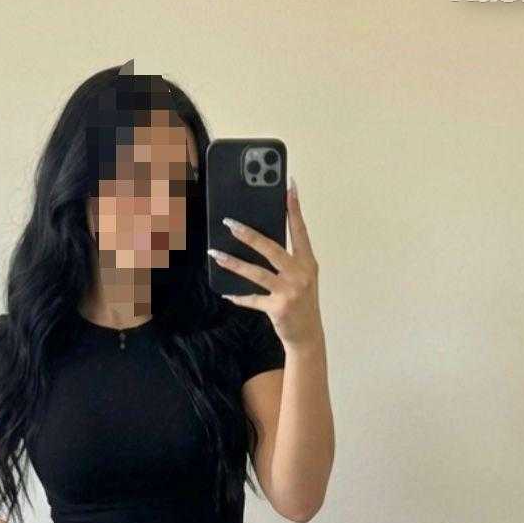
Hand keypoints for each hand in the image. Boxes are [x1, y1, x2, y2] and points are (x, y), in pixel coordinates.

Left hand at [207, 178, 321, 348]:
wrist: (308, 335)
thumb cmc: (301, 302)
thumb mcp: (301, 277)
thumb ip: (286, 260)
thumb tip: (258, 240)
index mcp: (308, 262)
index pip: (300, 230)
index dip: (294, 208)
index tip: (288, 186)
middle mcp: (301, 274)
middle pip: (271, 248)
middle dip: (249, 234)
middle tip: (230, 222)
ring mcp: (290, 291)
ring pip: (256, 272)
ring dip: (233, 262)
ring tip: (215, 253)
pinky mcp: (278, 308)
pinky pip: (253, 299)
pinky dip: (239, 296)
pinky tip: (226, 293)